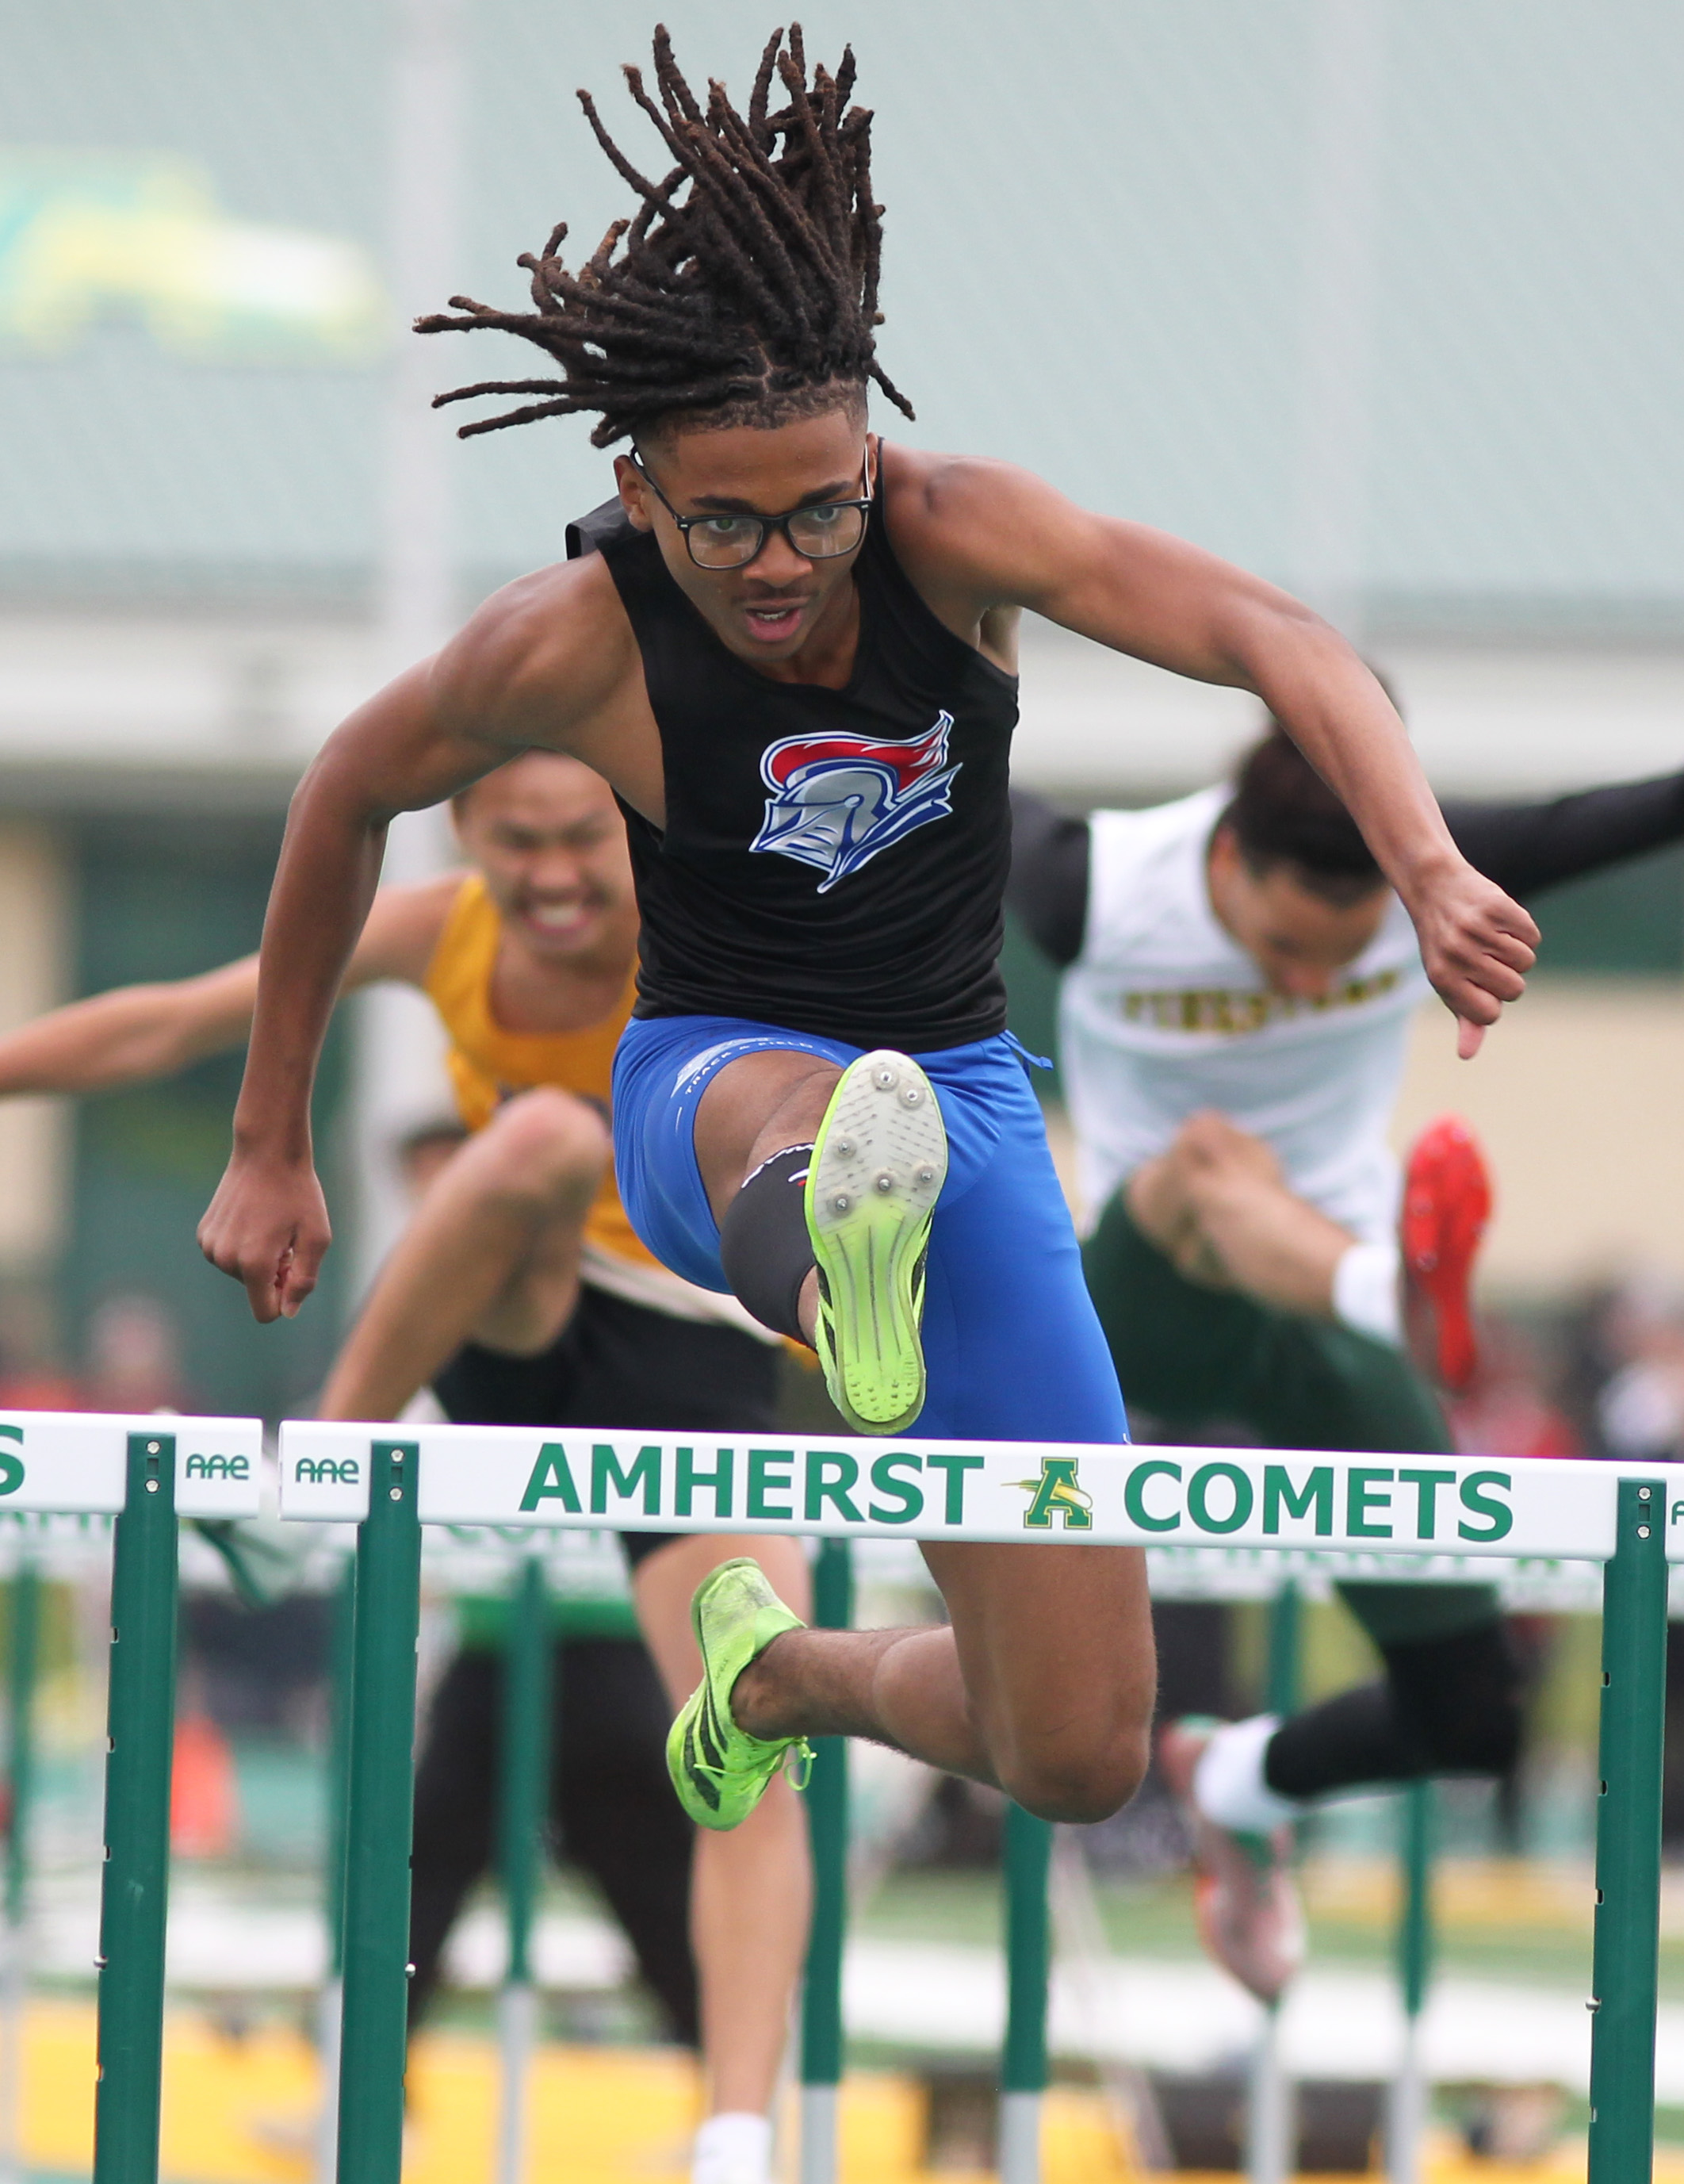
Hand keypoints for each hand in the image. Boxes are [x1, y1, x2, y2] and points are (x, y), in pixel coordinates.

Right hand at [198, 1148, 330, 1322]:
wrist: (267, 1153)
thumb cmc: (298, 1194)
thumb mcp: (317, 1238)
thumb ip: (304, 1280)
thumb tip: (288, 1312)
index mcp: (253, 1263)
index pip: (265, 1312)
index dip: (284, 1300)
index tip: (295, 1272)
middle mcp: (225, 1259)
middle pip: (255, 1290)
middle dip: (273, 1274)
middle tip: (287, 1240)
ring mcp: (210, 1246)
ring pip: (241, 1274)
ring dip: (259, 1259)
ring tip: (271, 1228)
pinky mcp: (204, 1234)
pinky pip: (228, 1256)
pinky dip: (242, 1246)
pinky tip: (254, 1220)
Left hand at [1402, 859, 1536, 1057]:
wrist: (1435, 887)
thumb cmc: (1444, 943)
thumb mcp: (1447, 981)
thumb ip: (1464, 1016)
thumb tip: (1467, 1054)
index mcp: (1442, 979)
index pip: (1490, 1015)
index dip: (1492, 1000)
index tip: (1478, 983)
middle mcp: (1456, 955)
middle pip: (1514, 990)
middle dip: (1506, 976)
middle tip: (1483, 955)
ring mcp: (1476, 930)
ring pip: (1526, 962)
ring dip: (1515, 950)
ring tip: (1489, 936)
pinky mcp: (1497, 907)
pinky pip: (1532, 935)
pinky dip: (1522, 930)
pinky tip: (1497, 920)